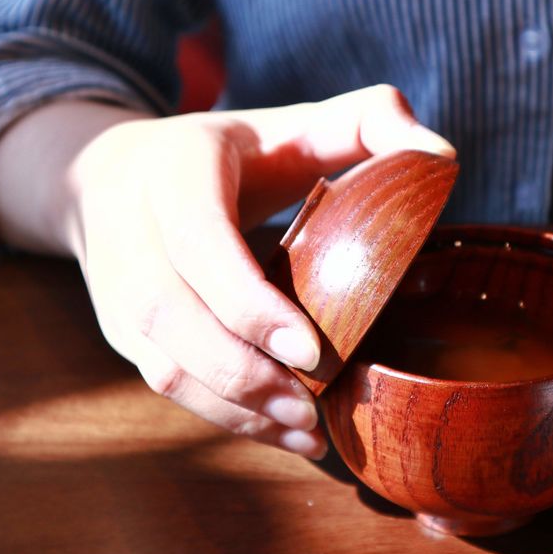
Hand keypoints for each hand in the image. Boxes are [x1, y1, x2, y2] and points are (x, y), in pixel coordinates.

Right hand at [68, 85, 453, 457]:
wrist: (113, 176)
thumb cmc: (231, 153)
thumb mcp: (294, 123)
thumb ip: (370, 119)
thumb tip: (439, 155)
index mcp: (175, 172)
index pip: (200, 242)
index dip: (248, 301)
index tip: (312, 350)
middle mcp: (132, 233)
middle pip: (172, 318)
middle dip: (245, 374)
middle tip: (317, 408)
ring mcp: (117, 289)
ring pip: (164, 364)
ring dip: (235, 410)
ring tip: (308, 433)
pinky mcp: (120, 330)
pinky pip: (166, 384)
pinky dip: (223, 418)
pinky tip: (282, 433)